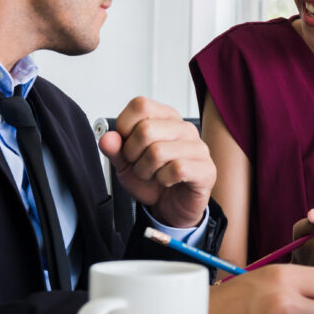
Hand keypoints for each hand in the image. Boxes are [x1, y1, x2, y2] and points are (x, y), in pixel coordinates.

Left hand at [98, 97, 214, 228]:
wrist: (170, 207)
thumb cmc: (152, 181)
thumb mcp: (125, 164)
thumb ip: (115, 149)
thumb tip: (107, 138)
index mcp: (165, 118)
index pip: (140, 105)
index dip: (124, 127)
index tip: (127, 145)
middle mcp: (184, 128)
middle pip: (145, 130)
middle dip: (133, 155)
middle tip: (140, 165)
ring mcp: (198, 147)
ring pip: (158, 151)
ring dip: (146, 171)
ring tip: (153, 175)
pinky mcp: (206, 169)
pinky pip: (177, 169)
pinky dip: (164, 180)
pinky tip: (167, 181)